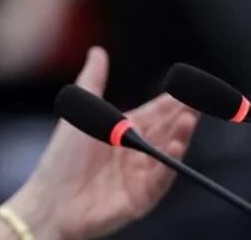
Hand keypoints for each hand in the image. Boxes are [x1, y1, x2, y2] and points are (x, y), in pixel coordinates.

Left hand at [11, 47, 197, 239]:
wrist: (50, 200)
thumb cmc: (62, 159)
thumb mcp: (82, 112)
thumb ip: (93, 80)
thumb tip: (98, 51)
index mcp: (125, 132)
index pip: (157, 113)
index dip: (174, 100)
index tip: (190, 86)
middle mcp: (137, 153)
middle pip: (167, 131)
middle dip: (184, 115)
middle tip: (200, 99)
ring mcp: (141, 176)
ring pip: (167, 153)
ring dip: (181, 136)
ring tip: (189, 118)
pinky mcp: (141, 198)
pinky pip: (159, 180)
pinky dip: (169, 164)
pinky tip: (176, 146)